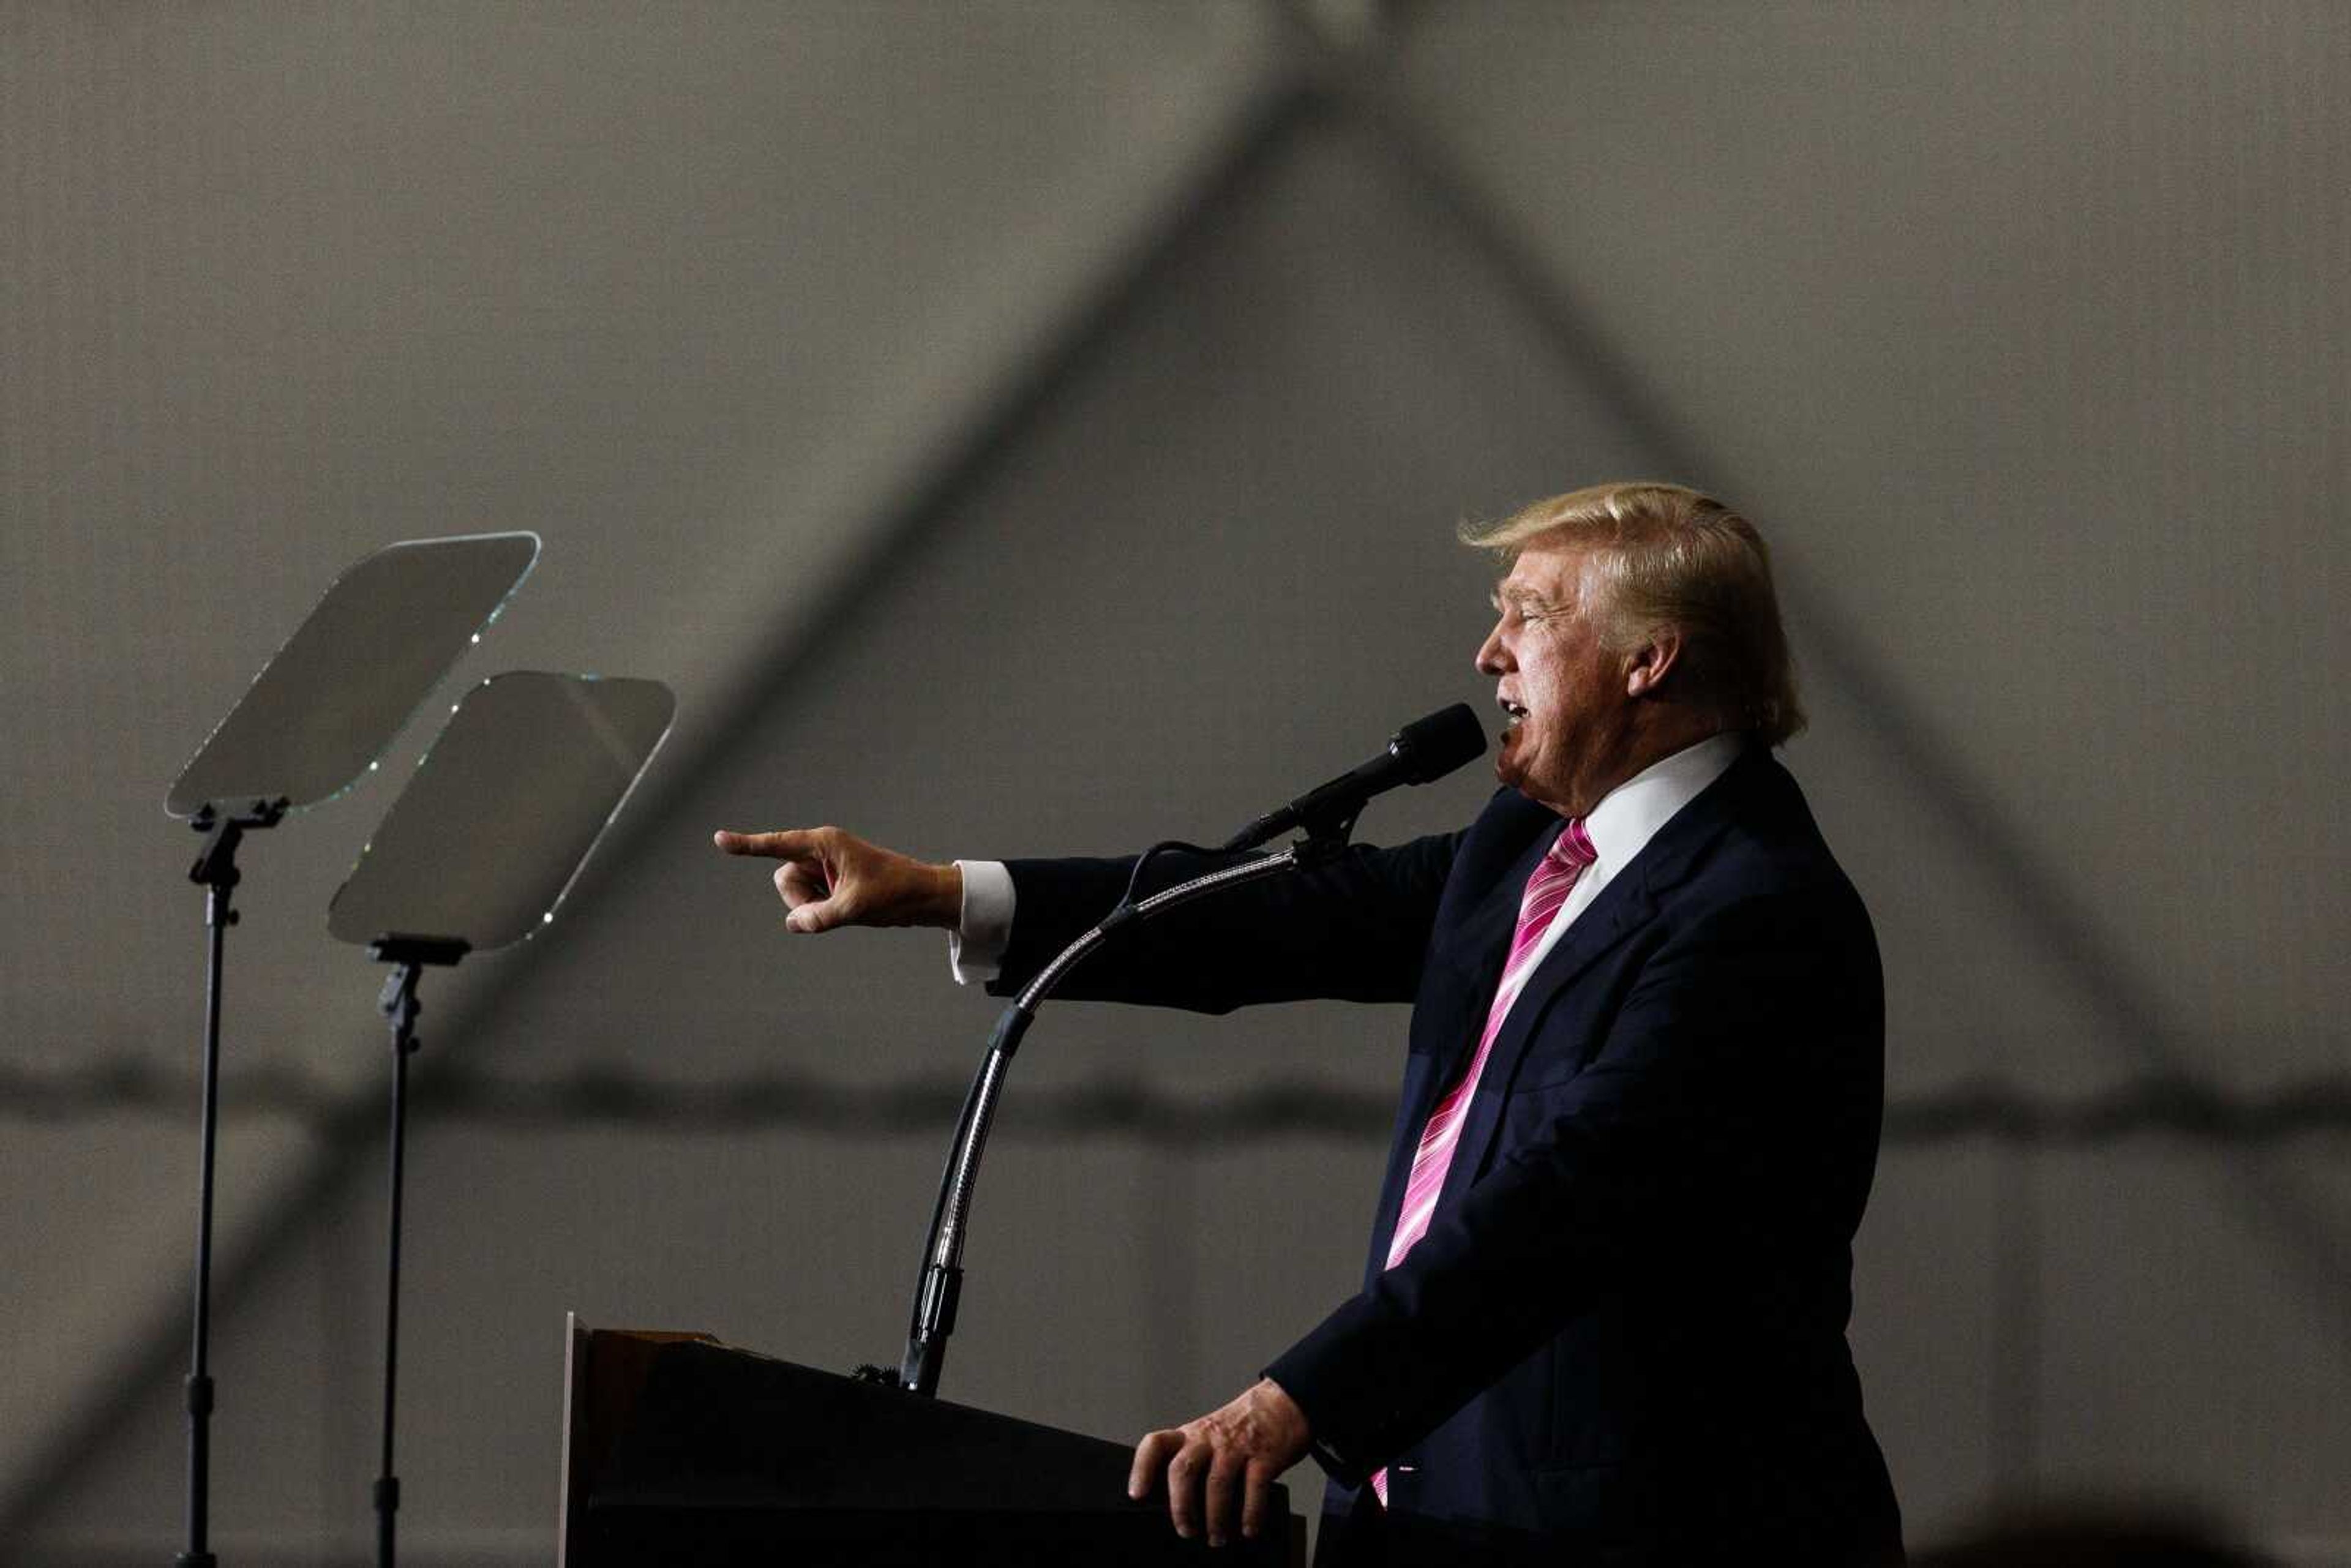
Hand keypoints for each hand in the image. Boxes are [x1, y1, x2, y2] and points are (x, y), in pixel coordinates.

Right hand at [712, 826, 961, 932]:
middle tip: (832, 906)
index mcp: (826, 843)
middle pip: (784, 878)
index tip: (719, 839)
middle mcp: (821, 851)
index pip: (778, 844)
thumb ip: (819, 917)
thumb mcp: (855, 908)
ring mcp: (825, 868)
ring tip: (844, 906)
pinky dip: (819, 910)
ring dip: (811, 906)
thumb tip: (793, 923)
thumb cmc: (895, 892)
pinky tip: (846, 908)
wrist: (923, 896)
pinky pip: (808, 900)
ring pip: (794, 892)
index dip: (747, 845)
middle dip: (799, 899)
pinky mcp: (830, 882)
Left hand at [1129, 1378, 1309, 1547]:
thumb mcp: (1211, 1436)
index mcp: (1192, 1434)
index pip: (1156, 1443)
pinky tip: (1248, 1529)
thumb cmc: (1243, 1427)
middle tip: (1186, 1530)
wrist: (1283, 1403)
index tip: (1137, 1494)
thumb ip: (1195, 1460)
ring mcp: (1237, 1445)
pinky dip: (1250, 1514)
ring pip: (1217, 1483)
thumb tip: (1182, 1507)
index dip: (1142, 1468)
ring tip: (1217, 1537)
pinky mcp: (1264, 1455)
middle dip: (1181, 1506)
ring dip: (1215, 1518)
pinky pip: (1254, 1488)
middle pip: (1183, 1469)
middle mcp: (1210, 1437)